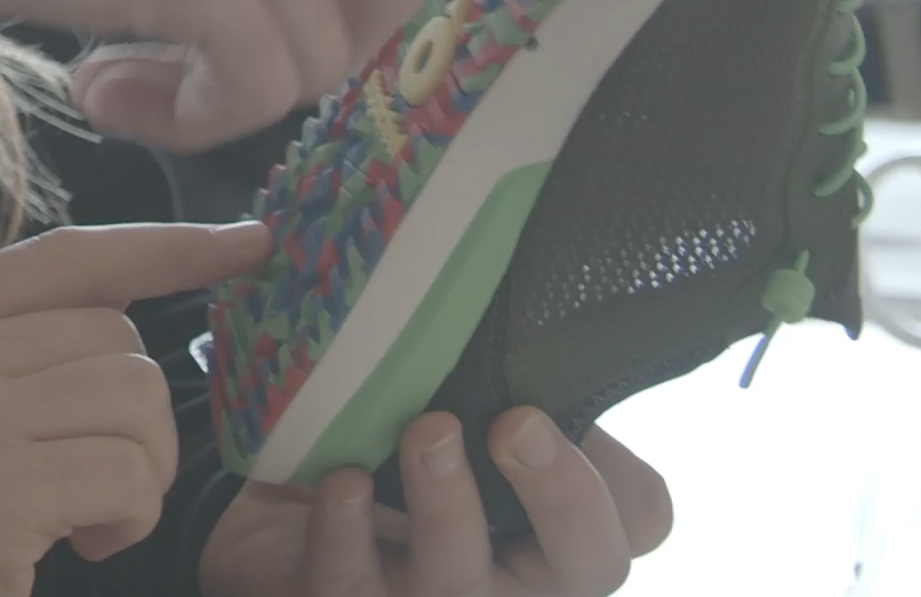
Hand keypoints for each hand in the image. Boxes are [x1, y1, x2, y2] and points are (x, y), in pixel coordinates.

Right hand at [0, 221, 268, 596]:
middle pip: (114, 333)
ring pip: (134, 396)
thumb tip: (140, 293)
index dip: (164, 246)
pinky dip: (132, 518)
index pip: (61, 257)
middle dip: (139, 416)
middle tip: (93, 482)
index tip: (252, 241)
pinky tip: (85, 546)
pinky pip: (129, 473)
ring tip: (87, 515)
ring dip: (142, 470)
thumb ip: (15, 348)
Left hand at [200, 408, 672, 594]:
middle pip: (585, 565)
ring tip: (427, 429)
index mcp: (554, 534)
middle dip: (563, 495)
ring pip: (458, 579)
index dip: (622, 486)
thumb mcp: (471, 414)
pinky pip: (350, 580)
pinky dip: (346, 527)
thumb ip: (520, 388)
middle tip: (517, 422)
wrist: (284, 497)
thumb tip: (549, 348)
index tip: (549, 413)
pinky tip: (344, 479)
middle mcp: (512, 582)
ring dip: (447, 501)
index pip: (635, 523)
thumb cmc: (396, 451)